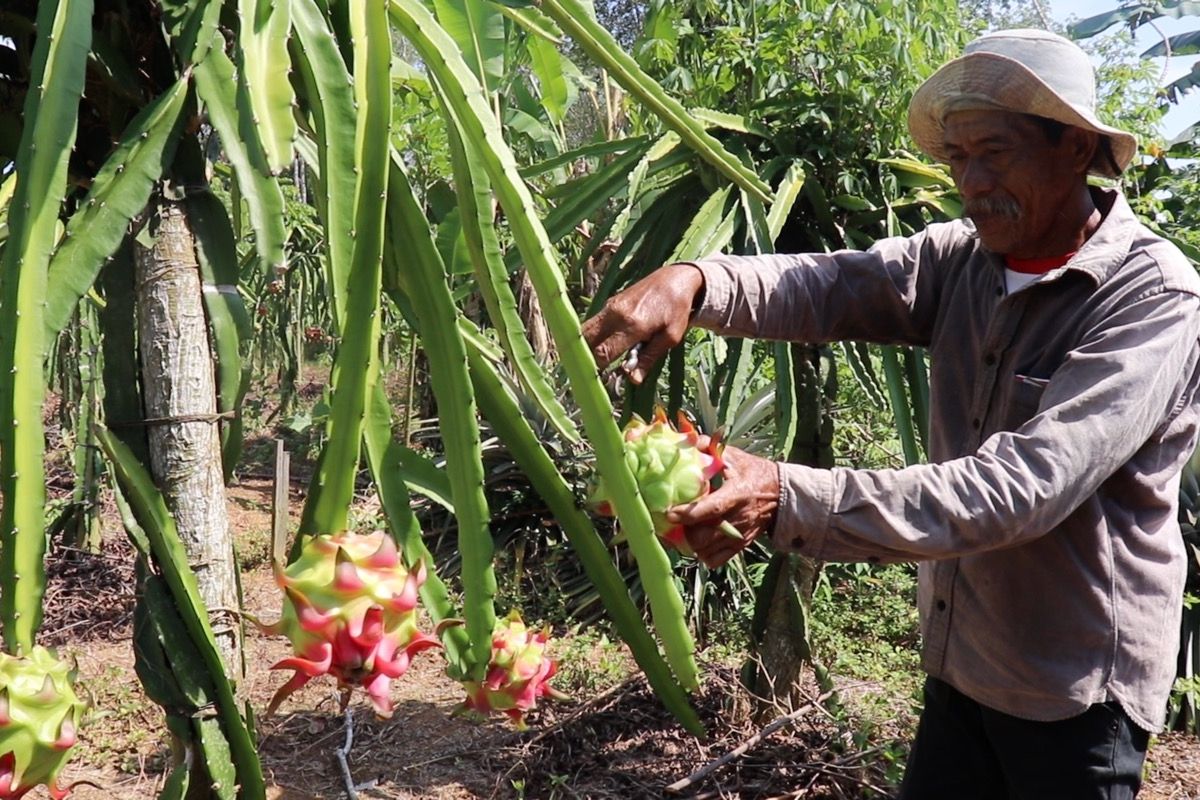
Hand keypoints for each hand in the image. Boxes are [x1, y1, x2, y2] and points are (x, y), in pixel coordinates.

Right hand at [582, 263, 703, 383]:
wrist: (675, 279)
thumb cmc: (676, 310)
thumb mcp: (670, 338)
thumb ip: (649, 358)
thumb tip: (632, 379)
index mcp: (633, 325)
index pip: (603, 352)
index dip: (597, 369)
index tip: (598, 381)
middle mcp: (615, 314)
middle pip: (586, 341)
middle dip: (585, 359)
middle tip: (592, 373)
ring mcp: (609, 307)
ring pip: (584, 331)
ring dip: (585, 348)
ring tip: (593, 362)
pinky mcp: (608, 303)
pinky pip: (591, 323)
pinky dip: (590, 337)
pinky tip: (598, 347)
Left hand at [666, 444, 779, 567]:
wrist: (781, 495)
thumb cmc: (754, 472)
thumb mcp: (735, 456)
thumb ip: (711, 447)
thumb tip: (689, 441)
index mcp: (737, 495)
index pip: (711, 508)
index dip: (688, 513)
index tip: (669, 512)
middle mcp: (739, 519)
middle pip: (704, 537)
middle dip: (684, 531)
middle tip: (675, 521)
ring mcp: (740, 535)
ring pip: (706, 551)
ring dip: (691, 543)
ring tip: (684, 529)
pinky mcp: (740, 546)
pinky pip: (716, 560)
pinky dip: (703, 554)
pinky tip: (699, 541)